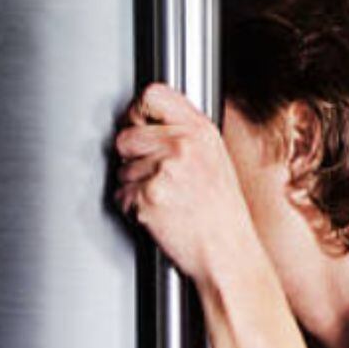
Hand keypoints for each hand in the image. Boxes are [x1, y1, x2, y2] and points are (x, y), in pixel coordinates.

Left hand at [114, 84, 251, 283]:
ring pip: (122, 170)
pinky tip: (158, 213)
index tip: (137, 124)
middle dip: (131, 157)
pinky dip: (132, 208)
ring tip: (165, 199)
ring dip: (134, 186)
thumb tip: (147, 121)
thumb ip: (184, 133)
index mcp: (200, 131)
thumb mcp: (215, 158)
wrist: (227, 252)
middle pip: (126, 136)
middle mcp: (182, 146)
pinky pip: (121, 195)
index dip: (137, 112)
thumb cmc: (222, 213)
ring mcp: (163, 171)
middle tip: (154, 176)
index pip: (152, 95)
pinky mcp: (147, 197)